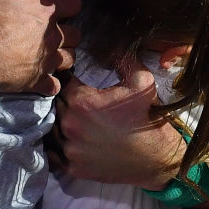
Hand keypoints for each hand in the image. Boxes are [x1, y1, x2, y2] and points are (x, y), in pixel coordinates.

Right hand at [0, 0, 79, 94]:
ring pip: (69, 59)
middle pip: (76, 35)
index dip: (68, 4)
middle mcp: (53, 37)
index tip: (57, 7)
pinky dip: (51, 81)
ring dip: (62, 55)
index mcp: (48, 12)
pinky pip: (55, 85)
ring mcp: (46, 62)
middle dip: (67, 31)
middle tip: (51, 31)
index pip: (75, 5)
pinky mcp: (36, 81)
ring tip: (48, 52)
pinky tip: (43, 76)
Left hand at [51, 63, 184, 189]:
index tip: (75, 78)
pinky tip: (66, 137)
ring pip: (51, 127)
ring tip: (72, 117)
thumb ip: (123, 57)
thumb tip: (112, 41)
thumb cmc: (147, 116)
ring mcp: (69, 148)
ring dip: (59, 120)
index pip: (62, 81)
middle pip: (55, 104)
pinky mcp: (71, 167)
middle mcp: (69, 124)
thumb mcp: (142, 80)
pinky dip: (56, 145)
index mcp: (81, 101)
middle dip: (63, 99)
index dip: (68, 77)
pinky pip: (53, 153)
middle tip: (74, 97)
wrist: (156, 157)